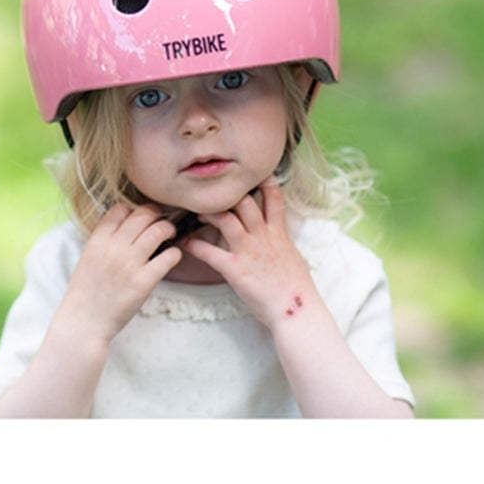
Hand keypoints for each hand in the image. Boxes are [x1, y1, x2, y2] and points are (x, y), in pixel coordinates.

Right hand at [57, 203, 182, 342]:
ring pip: (158, 230)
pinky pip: (168, 257)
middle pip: (143, 215)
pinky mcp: (144, 282)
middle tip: (161, 221)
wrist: (83, 322)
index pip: (121, 209)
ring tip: (171, 233)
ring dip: (168, 228)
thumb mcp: (88, 258)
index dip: (134, 210)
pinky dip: (174, 253)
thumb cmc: (85, 292)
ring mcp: (130, 264)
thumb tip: (126, 227)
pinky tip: (173, 256)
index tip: (141, 217)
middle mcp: (114, 247)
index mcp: (98, 240)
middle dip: (156, 214)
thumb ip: (104, 240)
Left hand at [184, 176, 312, 329]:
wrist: (297, 311)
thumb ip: (282, 242)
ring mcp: (249, 251)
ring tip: (197, 213)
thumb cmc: (296, 289)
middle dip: (228, 194)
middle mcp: (263, 237)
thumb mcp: (294, 258)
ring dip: (209, 213)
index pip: (273, 199)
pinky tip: (185, 243)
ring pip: (226, 219)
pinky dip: (195, 246)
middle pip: (245, 202)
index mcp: (279, 234)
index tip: (254, 172)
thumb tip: (278, 236)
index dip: (264, 182)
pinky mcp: (236, 269)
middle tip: (213, 193)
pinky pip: (211, 252)